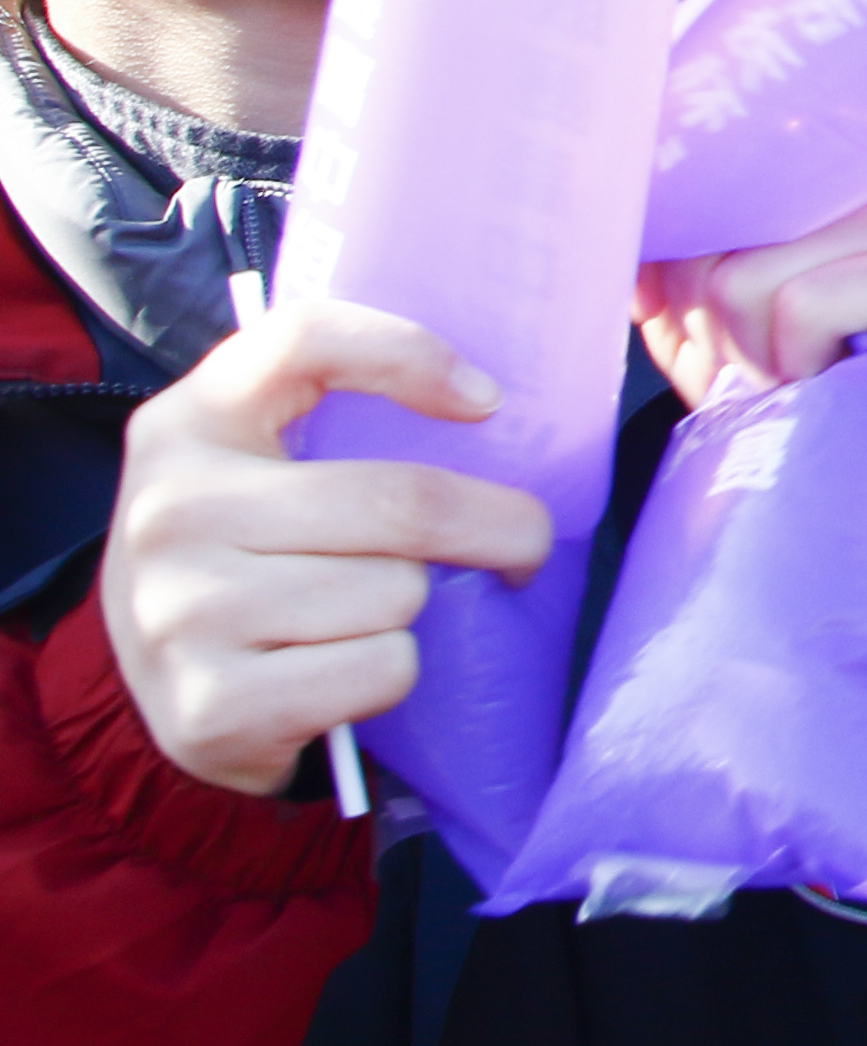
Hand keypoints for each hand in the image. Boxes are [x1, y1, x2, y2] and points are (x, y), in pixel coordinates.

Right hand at [96, 301, 549, 800]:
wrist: (165, 688)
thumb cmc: (247, 547)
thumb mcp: (261, 450)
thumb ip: (338, 389)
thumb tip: (480, 403)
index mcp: (185, 424)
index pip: (305, 338)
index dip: (412, 354)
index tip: (487, 402)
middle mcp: (169, 511)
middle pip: (405, 502)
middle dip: (502, 528)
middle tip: (522, 544)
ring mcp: (179, 613)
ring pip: (398, 591)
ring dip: (412, 609)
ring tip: (358, 616)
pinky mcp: (209, 707)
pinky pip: (382, 669)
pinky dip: (389, 674)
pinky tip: (334, 674)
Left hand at [635, 184, 866, 509]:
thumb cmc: (827, 404)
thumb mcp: (733, 343)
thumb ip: (681, 293)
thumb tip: (630, 272)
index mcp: (819, 190)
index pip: (702, 199)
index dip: (669, 277)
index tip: (691, 338)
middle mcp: (865, 187)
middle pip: (710, 250)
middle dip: (713, 335)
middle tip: (764, 379)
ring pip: (747, 279)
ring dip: (756, 359)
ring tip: (800, 384)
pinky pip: (804, 304)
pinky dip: (799, 361)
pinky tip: (833, 381)